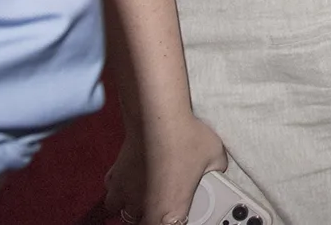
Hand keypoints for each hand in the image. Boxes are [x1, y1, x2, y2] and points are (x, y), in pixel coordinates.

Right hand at [105, 112, 226, 224]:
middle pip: (140, 224)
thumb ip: (216, 172)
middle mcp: (143, 207)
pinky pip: (112, 192)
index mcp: (169, 211)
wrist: (159, 117)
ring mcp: (126, 193)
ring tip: (143, 198)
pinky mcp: (115, 176)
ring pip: (121, 211)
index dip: (174, 223)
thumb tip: (218, 172)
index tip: (178, 217)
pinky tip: (130, 181)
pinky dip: (118, 190)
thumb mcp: (215, 157)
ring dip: (131, 207)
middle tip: (161, 206)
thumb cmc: (186, 138)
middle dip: (149, 217)